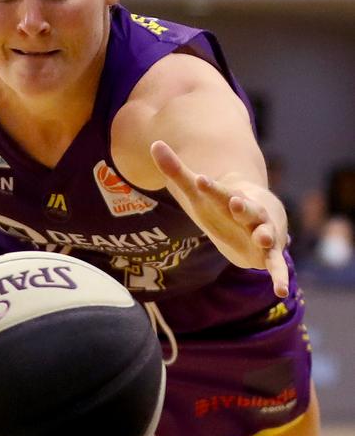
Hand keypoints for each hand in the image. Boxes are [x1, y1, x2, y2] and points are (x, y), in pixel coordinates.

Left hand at [150, 140, 288, 297]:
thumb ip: (176, 170)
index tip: (200, 180)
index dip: (210, 188)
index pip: (220, 192)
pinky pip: (276, 266)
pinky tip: (282, 291)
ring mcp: (262, 233)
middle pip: (248, 209)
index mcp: (232, 197)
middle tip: (236, 202)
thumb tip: (154, 144)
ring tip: (262, 238)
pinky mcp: (268, 254)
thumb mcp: (196, 192)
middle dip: (243, 207)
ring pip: (266, 233)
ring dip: (265, 235)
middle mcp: (251, 213)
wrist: (253, 217)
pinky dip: (280, 277)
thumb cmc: (219, 204)